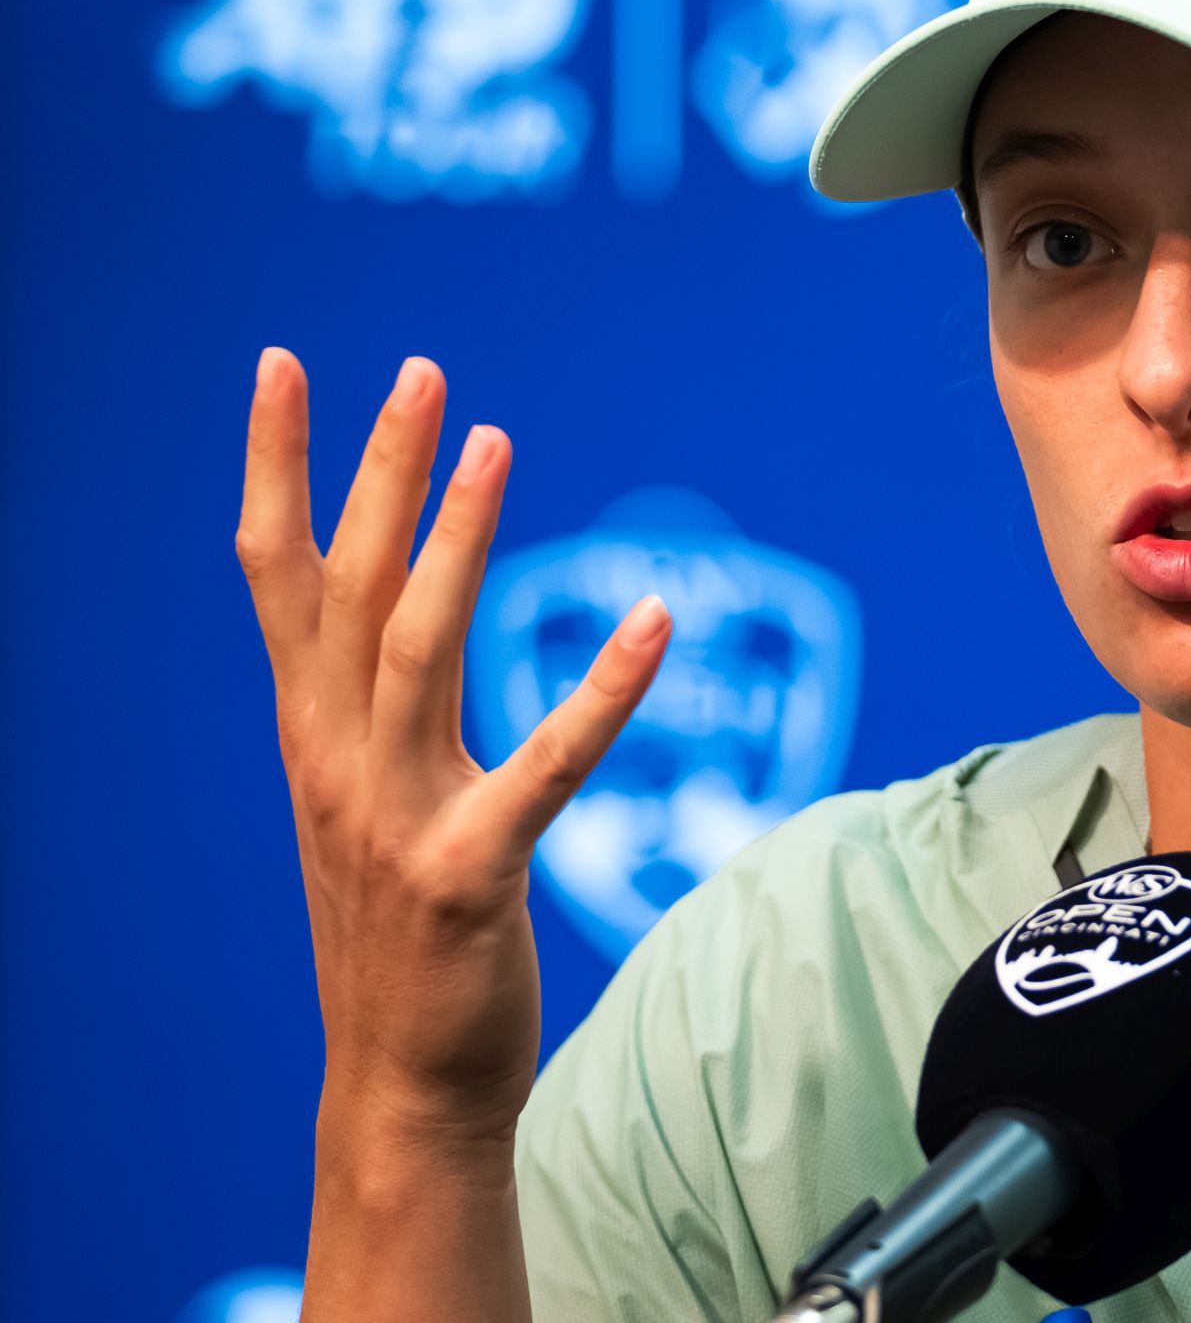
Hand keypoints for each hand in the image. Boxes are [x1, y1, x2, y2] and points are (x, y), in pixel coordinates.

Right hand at [235, 348, 671, 1144]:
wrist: (402, 1081)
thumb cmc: (398, 934)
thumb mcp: (361, 804)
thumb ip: (369, 711)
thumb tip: (389, 622)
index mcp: (310, 737)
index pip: (278, 576)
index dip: (278, 468)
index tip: (285, 367)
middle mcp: (335, 762)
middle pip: (348, 587)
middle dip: (376, 469)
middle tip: (418, 369)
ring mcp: (394, 817)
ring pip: (417, 648)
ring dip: (455, 539)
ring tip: (494, 440)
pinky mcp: (468, 874)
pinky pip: (547, 765)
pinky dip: (603, 691)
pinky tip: (655, 622)